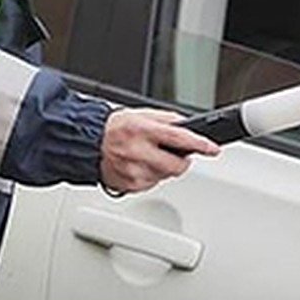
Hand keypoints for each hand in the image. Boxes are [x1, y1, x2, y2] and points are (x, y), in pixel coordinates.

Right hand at [100, 108, 219, 194]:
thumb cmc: (114, 128)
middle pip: (176, 166)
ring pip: (165, 176)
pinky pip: (152, 184)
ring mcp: (133, 171)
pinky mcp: (130, 185)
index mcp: (142, 130)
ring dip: (164, 169)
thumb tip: (188, 126)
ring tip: (147, 157)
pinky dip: (151, 176)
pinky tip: (139, 166)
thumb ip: (166, 120)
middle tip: (176, 155)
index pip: (178, 138)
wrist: (87, 144)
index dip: (199, 144)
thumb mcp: (141, 114)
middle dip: (181, 162)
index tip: (212, 148)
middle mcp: (137, 151)